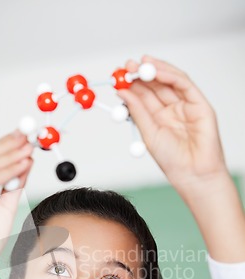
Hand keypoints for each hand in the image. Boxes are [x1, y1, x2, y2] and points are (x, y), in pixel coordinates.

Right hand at [0, 131, 33, 273]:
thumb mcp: (4, 206)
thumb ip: (13, 184)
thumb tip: (26, 162)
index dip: (3, 145)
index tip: (22, 135)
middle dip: (8, 145)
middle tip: (29, 135)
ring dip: (11, 154)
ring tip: (29, 146)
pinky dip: (8, 170)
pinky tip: (23, 162)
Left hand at [118, 55, 227, 191]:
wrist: (192, 174)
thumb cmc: (173, 160)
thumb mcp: (148, 133)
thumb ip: (137, 111)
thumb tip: (122, 92)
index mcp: (158, 118)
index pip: (144, 95)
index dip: (131, 84)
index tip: (117, 76)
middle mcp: (172, 109)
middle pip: (155, 85)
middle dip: (140, 73)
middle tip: (125, 66)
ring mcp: (186, 105)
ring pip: (169, 80)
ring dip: (154, 69)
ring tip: (137, 64)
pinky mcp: (199, 103)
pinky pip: (183, 84)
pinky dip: (169, 75)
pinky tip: (155, 71)